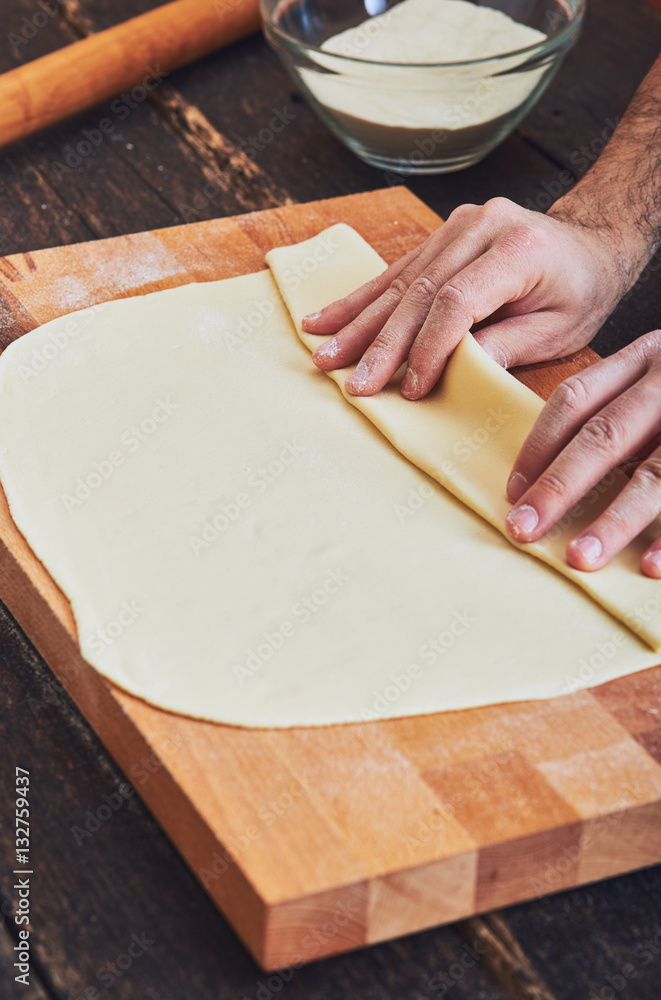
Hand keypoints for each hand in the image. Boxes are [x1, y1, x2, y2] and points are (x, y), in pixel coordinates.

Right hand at [302, 196, 627, 398]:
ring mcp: (459, 224)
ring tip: (321, 351)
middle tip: (350, 381)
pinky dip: (362, 299)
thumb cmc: (581, 290)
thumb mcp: (561, 330)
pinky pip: (398, 269)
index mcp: (518, 250)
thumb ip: (509, 346)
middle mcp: (483, 227)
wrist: (591, 240)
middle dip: (380, 343)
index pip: (457, 301)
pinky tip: (326, 318)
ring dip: (357, 321)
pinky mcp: (444, 232)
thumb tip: (454, 371)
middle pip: (419, 291)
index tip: (409, 388)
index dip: (428, 347)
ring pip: (400, 280)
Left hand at [505, 331, 660, 576]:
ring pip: (656, 473)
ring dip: (615, 520)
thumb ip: (619, 408)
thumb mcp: (660, 377)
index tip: (512, 492)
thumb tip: (546, 475)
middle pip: (605, 435)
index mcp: (646, 358)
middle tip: (524, 531)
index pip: (576, 400)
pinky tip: (653, 567)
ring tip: (580, 558)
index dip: (539, 446)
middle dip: (560, 488)